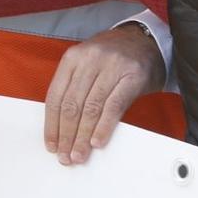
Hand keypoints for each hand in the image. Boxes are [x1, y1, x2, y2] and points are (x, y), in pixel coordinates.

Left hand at [44, 23, 164, 165]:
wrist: (145, 41)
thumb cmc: (113, 59)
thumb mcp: (87, 66)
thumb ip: (74, 89)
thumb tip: (63, 130)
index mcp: (72, 58)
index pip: (55, 97)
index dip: (52, 125)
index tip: (51, 145)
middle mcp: (90, 59)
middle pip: (72, 104)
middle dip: (67, 135)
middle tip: (65, 157)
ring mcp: (112, 65)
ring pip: (91, 108)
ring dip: (83, 136)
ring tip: (79, 155)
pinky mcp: (132, 75)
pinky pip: (114, 106)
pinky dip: (103, 127)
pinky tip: (97, 142)